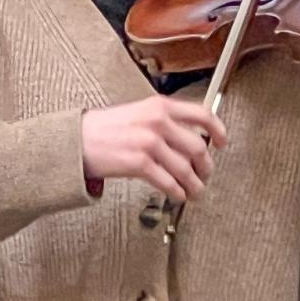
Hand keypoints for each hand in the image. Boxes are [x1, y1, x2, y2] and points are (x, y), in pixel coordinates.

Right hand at [81, 96, 227, 203]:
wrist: (77, 140)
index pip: (202, 114)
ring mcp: (149, 142)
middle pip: (198, 147)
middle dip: (206, 167)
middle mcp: (157, 121)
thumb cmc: (105, 129)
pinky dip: (178, 192)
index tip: (222, 142)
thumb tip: (189, 138)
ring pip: (186, 169)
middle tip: (205, 175)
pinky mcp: (139, 163)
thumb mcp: (138, 113)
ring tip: (194, 191)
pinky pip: (170, 182)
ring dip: (195, 185)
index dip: (218, 130)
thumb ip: (164, 120)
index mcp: (159, 105)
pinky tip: (178, 195)